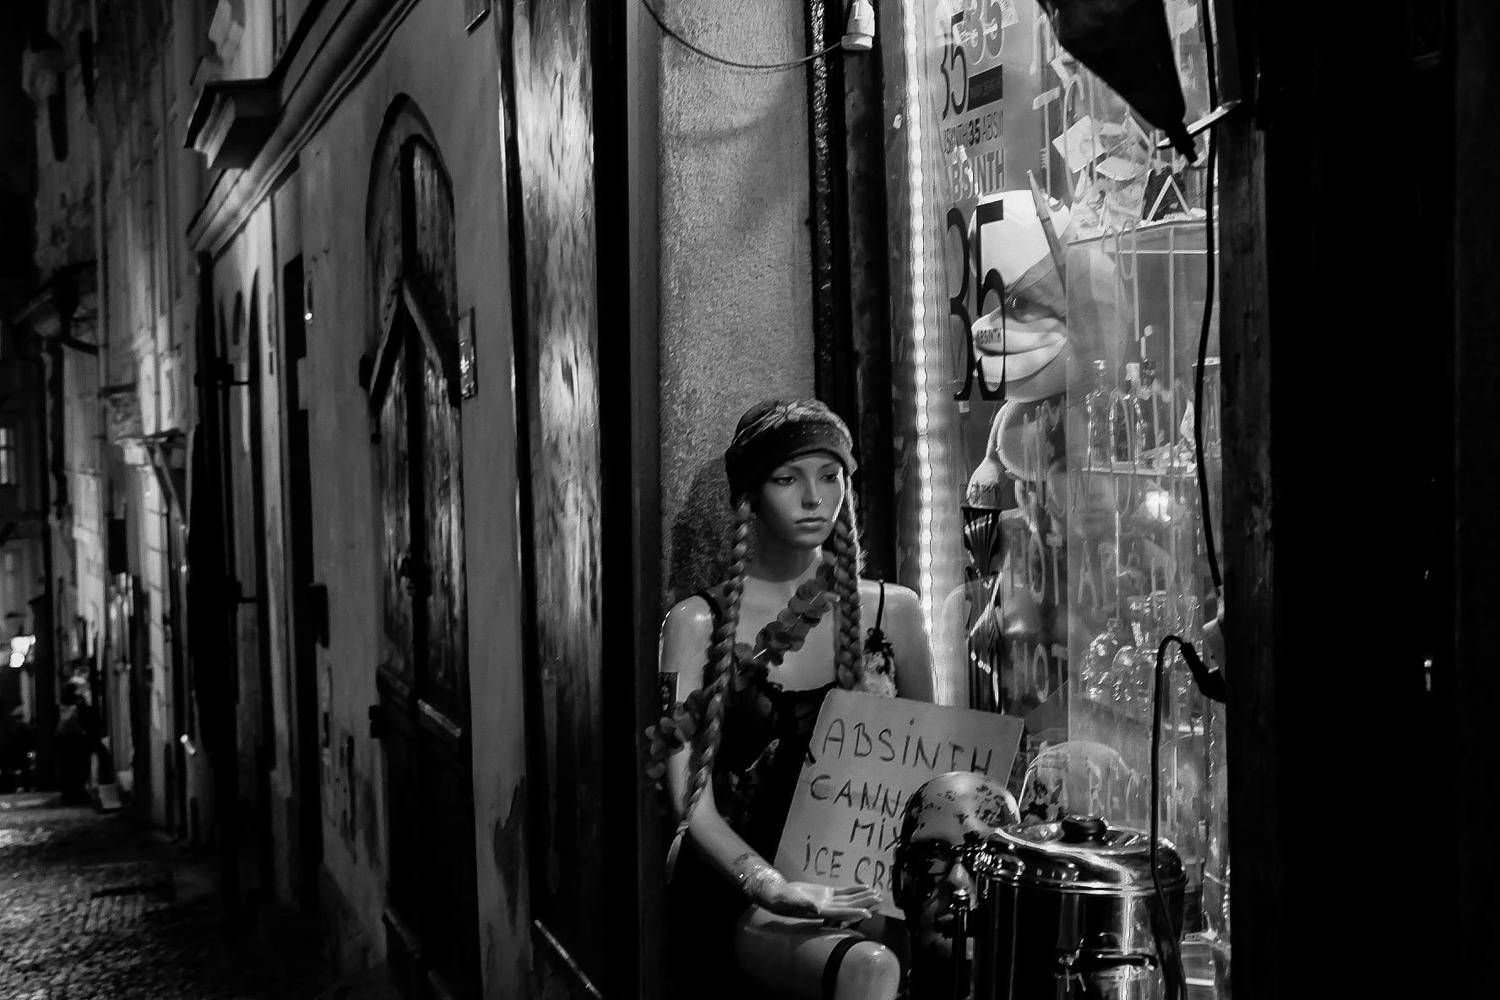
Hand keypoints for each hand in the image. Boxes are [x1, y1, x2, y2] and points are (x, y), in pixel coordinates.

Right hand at [754, 880, 880, 922]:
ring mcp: (828, 900)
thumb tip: (816, 910)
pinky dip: (854, 889)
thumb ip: (804, 906)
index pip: (841, 914)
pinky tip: (864, 886)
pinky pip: (843, 891)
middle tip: (879, 900)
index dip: (854, 913)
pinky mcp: (826, 892)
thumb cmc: (783, 900)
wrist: (778, 895)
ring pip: (849, 899)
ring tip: (877, 894)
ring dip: (863, 897)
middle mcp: (827, 908)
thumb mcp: (791, 902)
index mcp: (821, 912)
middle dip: (864, 903)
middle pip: (850, 906)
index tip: (867, 913)